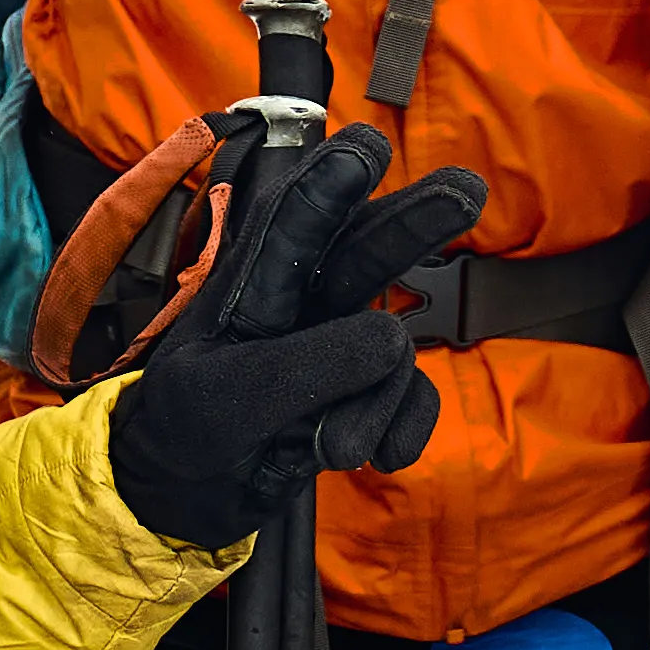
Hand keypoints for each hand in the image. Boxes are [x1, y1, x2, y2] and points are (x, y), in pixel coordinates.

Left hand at [103, 122, 483, 550]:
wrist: (181, 500)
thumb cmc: (182, 429)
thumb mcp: (225, 398)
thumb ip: (304, 365)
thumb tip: (392, 341)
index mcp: (253, 283)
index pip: (296, 218)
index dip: (333, 180)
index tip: (370, 149)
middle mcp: (304, 301)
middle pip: (371, 246)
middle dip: (418, 218)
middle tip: (468, 191)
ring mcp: (338, 346)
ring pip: (396, 346)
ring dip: (377, 402)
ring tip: (333, 448)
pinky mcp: (364, 393)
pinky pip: (412, 398)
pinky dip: (402, 429)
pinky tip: (378, 457)